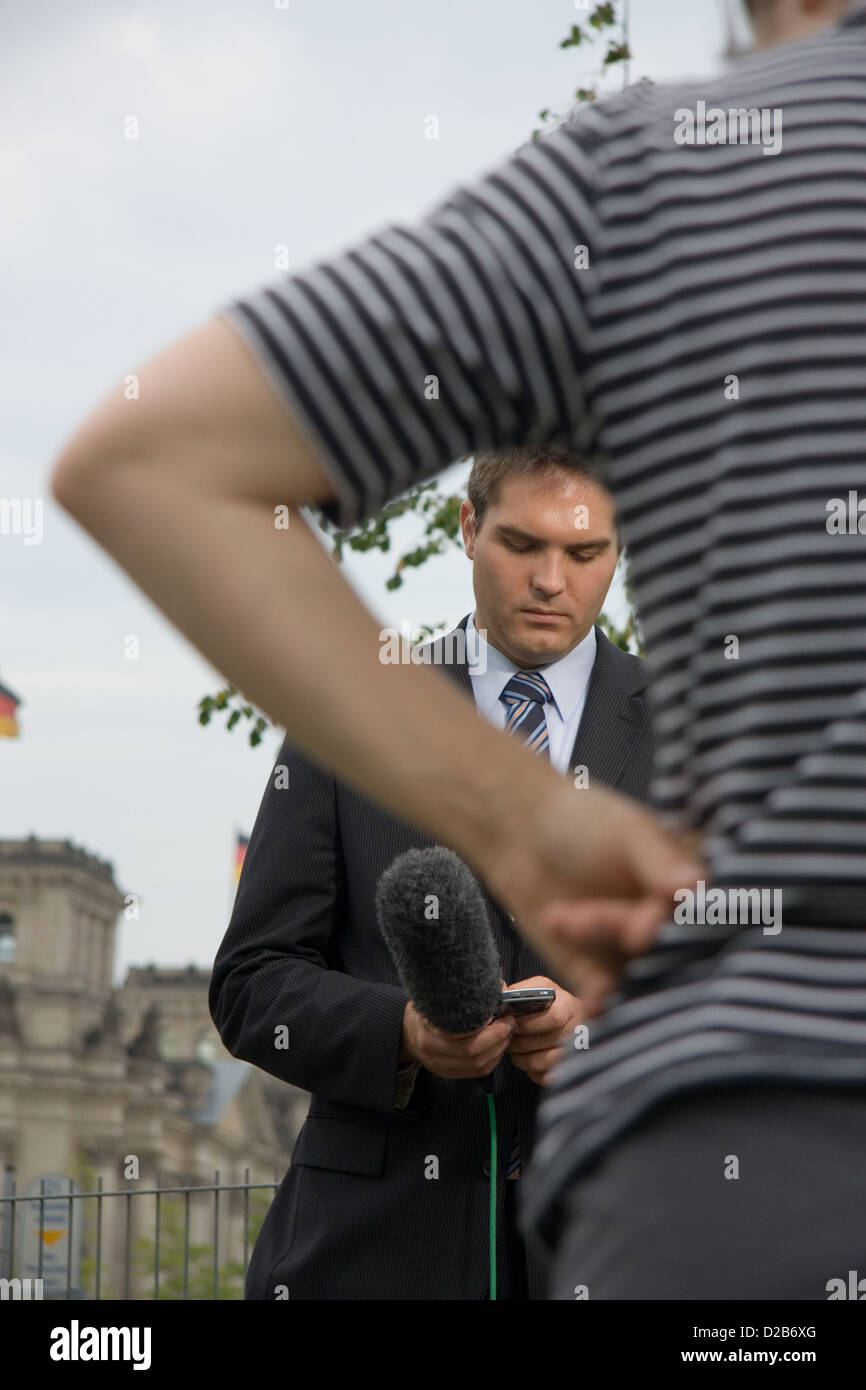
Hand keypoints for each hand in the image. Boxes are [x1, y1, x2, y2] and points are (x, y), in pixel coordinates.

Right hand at [399, 1000, 515, 1078]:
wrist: (408, 1031)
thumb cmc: (428, 1010)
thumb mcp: (439, 996)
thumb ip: (467, 993)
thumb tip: (499, 989)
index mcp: (427, 1027)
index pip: (460, 1032)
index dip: (485, 1026)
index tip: (501, 1013)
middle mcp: (431, 1049)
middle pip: (471, 1051)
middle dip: (497, 1038)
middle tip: (509, 1023)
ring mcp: (439, 1065)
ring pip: (477, 1065)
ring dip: (498, 1050)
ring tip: (507, 1034)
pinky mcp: (448, 1074)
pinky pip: (477, 1072)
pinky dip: (493, 1060)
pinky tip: (498, 1047)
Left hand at [478, 777, 704, 1011]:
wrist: (523, 836)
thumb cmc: (583, 822)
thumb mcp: (627, 832)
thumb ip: (658, 861)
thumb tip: (693, 886)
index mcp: (689, 889)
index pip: (699, 915)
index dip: (682, 925)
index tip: (654, 922)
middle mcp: (669, 926)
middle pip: (669, 950)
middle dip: (641, 941)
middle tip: (623, 929)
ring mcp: (635, 954)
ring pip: (639, 977)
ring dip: (615, 969)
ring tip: (568, 921)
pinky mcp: (600, 975)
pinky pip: (607, 996)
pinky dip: (603, 1003)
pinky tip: (593, 1003)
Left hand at [505, 976, 581, 1085]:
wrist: (570, 1018)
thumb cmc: (549, 1003)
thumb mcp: (539, 988)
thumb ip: (522, 992)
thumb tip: (502, 998)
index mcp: (569, 1005)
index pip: (554, 1018)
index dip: (529, 1023)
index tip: (512, 1023)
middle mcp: (577, 1029)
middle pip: (545, 1042)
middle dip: (518, 1041)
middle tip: (507, 1037)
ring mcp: (575, 1052)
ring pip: (541, 1062)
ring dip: (520, 1057)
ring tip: (514, 1048)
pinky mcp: (567, 1070)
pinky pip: (544, 1077)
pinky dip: (530, 1071)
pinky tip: (527, 1058)